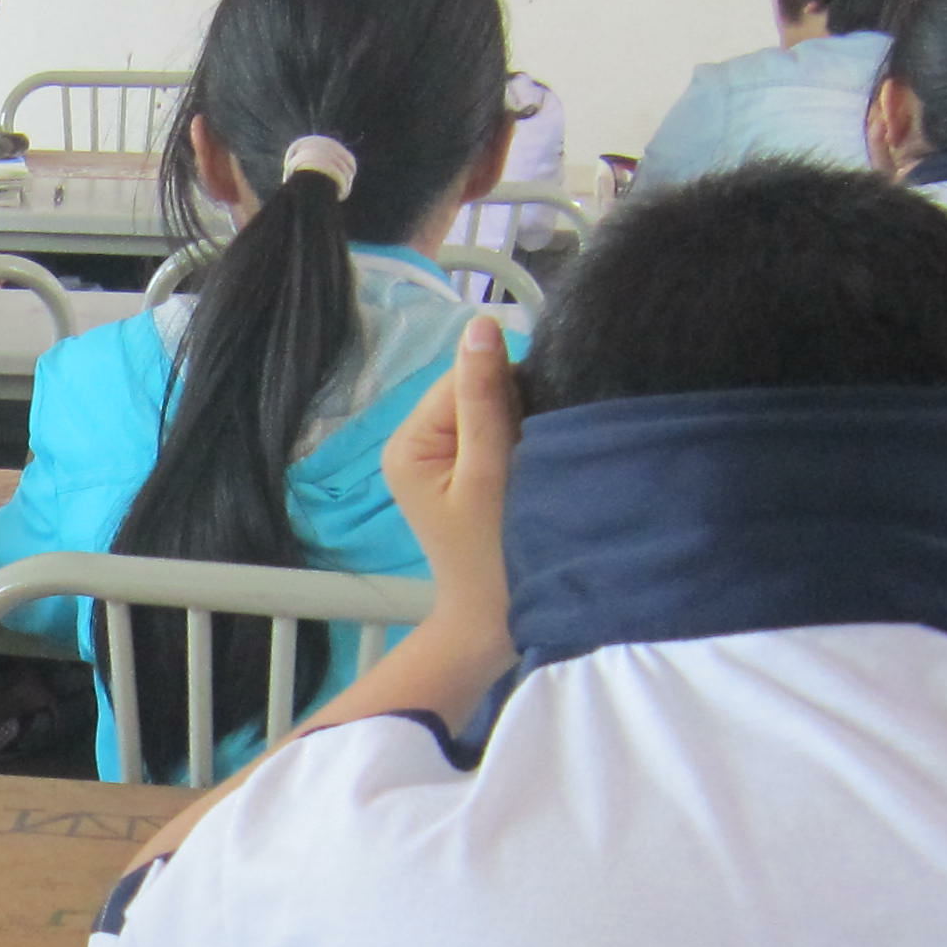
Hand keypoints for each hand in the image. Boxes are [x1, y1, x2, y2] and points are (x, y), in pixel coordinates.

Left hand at [379, 316, 521, 634]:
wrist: (500, 621)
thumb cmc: (496, 554)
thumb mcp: (491, 472)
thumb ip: (486, 400)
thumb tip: (482, 324)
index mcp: (408, 444)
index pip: (459, 379)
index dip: (504, 390)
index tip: (534, 430)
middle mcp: (415, 444)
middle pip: (472, 391)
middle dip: (511, 408)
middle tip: (537, 452)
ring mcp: (439, 459)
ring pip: (489, 410)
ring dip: (520, 425)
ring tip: (538, 462)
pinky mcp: (464, 471)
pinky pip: (495, 433)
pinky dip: (520, 442)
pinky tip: (533, 467)